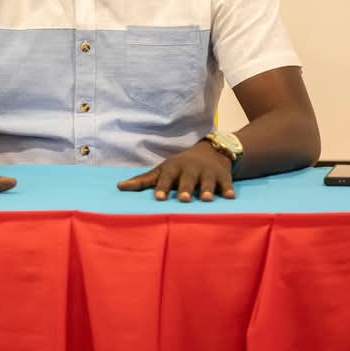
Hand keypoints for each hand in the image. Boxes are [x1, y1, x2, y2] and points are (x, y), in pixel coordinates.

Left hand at [117, 141, 235, 201]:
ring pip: (207, 182)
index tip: (159, 198)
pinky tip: (230, 197)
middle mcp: (191, 169)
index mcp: (174, 168)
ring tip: (207, 199)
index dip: (162, 187)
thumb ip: (143, 180)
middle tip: (183, 199)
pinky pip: (226, 183)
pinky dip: (228, 189)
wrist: (211, 151)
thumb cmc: (180, 166)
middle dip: (186, 188)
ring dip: (207, 189)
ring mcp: (208, 172)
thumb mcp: (162, 170)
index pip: (166, 177)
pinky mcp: (223, 176)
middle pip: (187, 179)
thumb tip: (119, 187)